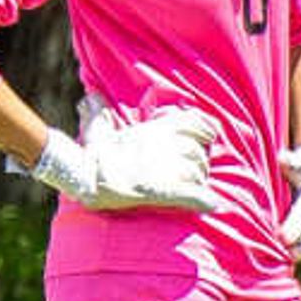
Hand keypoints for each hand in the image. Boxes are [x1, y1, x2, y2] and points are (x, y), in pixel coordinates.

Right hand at [33, 105, 221, 212]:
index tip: (208, 136)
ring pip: (197, 173)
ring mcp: (166, 169)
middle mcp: (166, 145)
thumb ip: (97, 110)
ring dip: (197, 182)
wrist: (86, 177)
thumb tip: (89, 96)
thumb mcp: (97, 128)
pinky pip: (192, 194)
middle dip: (198, 164)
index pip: (196, 123)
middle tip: (191, 174)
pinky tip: (213, 205)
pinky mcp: (165, 192)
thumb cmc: (93, 154)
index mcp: (156, 130)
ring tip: (193, 191)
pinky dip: (204, 200)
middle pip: (198, 153)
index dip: (205, 130)